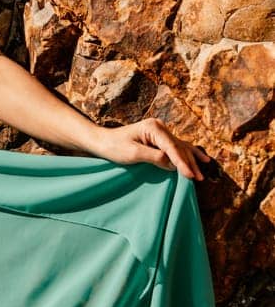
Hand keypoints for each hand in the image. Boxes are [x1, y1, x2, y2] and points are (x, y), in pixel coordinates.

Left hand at [93, 117, 209, 179]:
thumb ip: (153, 157)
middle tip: (199, 178)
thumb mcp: (132, 153)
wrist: (103, 141)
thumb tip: (172, 164)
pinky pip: (178, 147)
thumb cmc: (114, 147)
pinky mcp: (160, 139)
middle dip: (189, 163)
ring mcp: (161, 132)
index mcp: (153, 128)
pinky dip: (189, 155)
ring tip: (201, 174)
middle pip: (179, 147)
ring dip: (191, 161)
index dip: (182, 162)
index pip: (172, 147)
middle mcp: (160, 127)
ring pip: (181, 148)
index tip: (190, 175)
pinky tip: (203, 159)